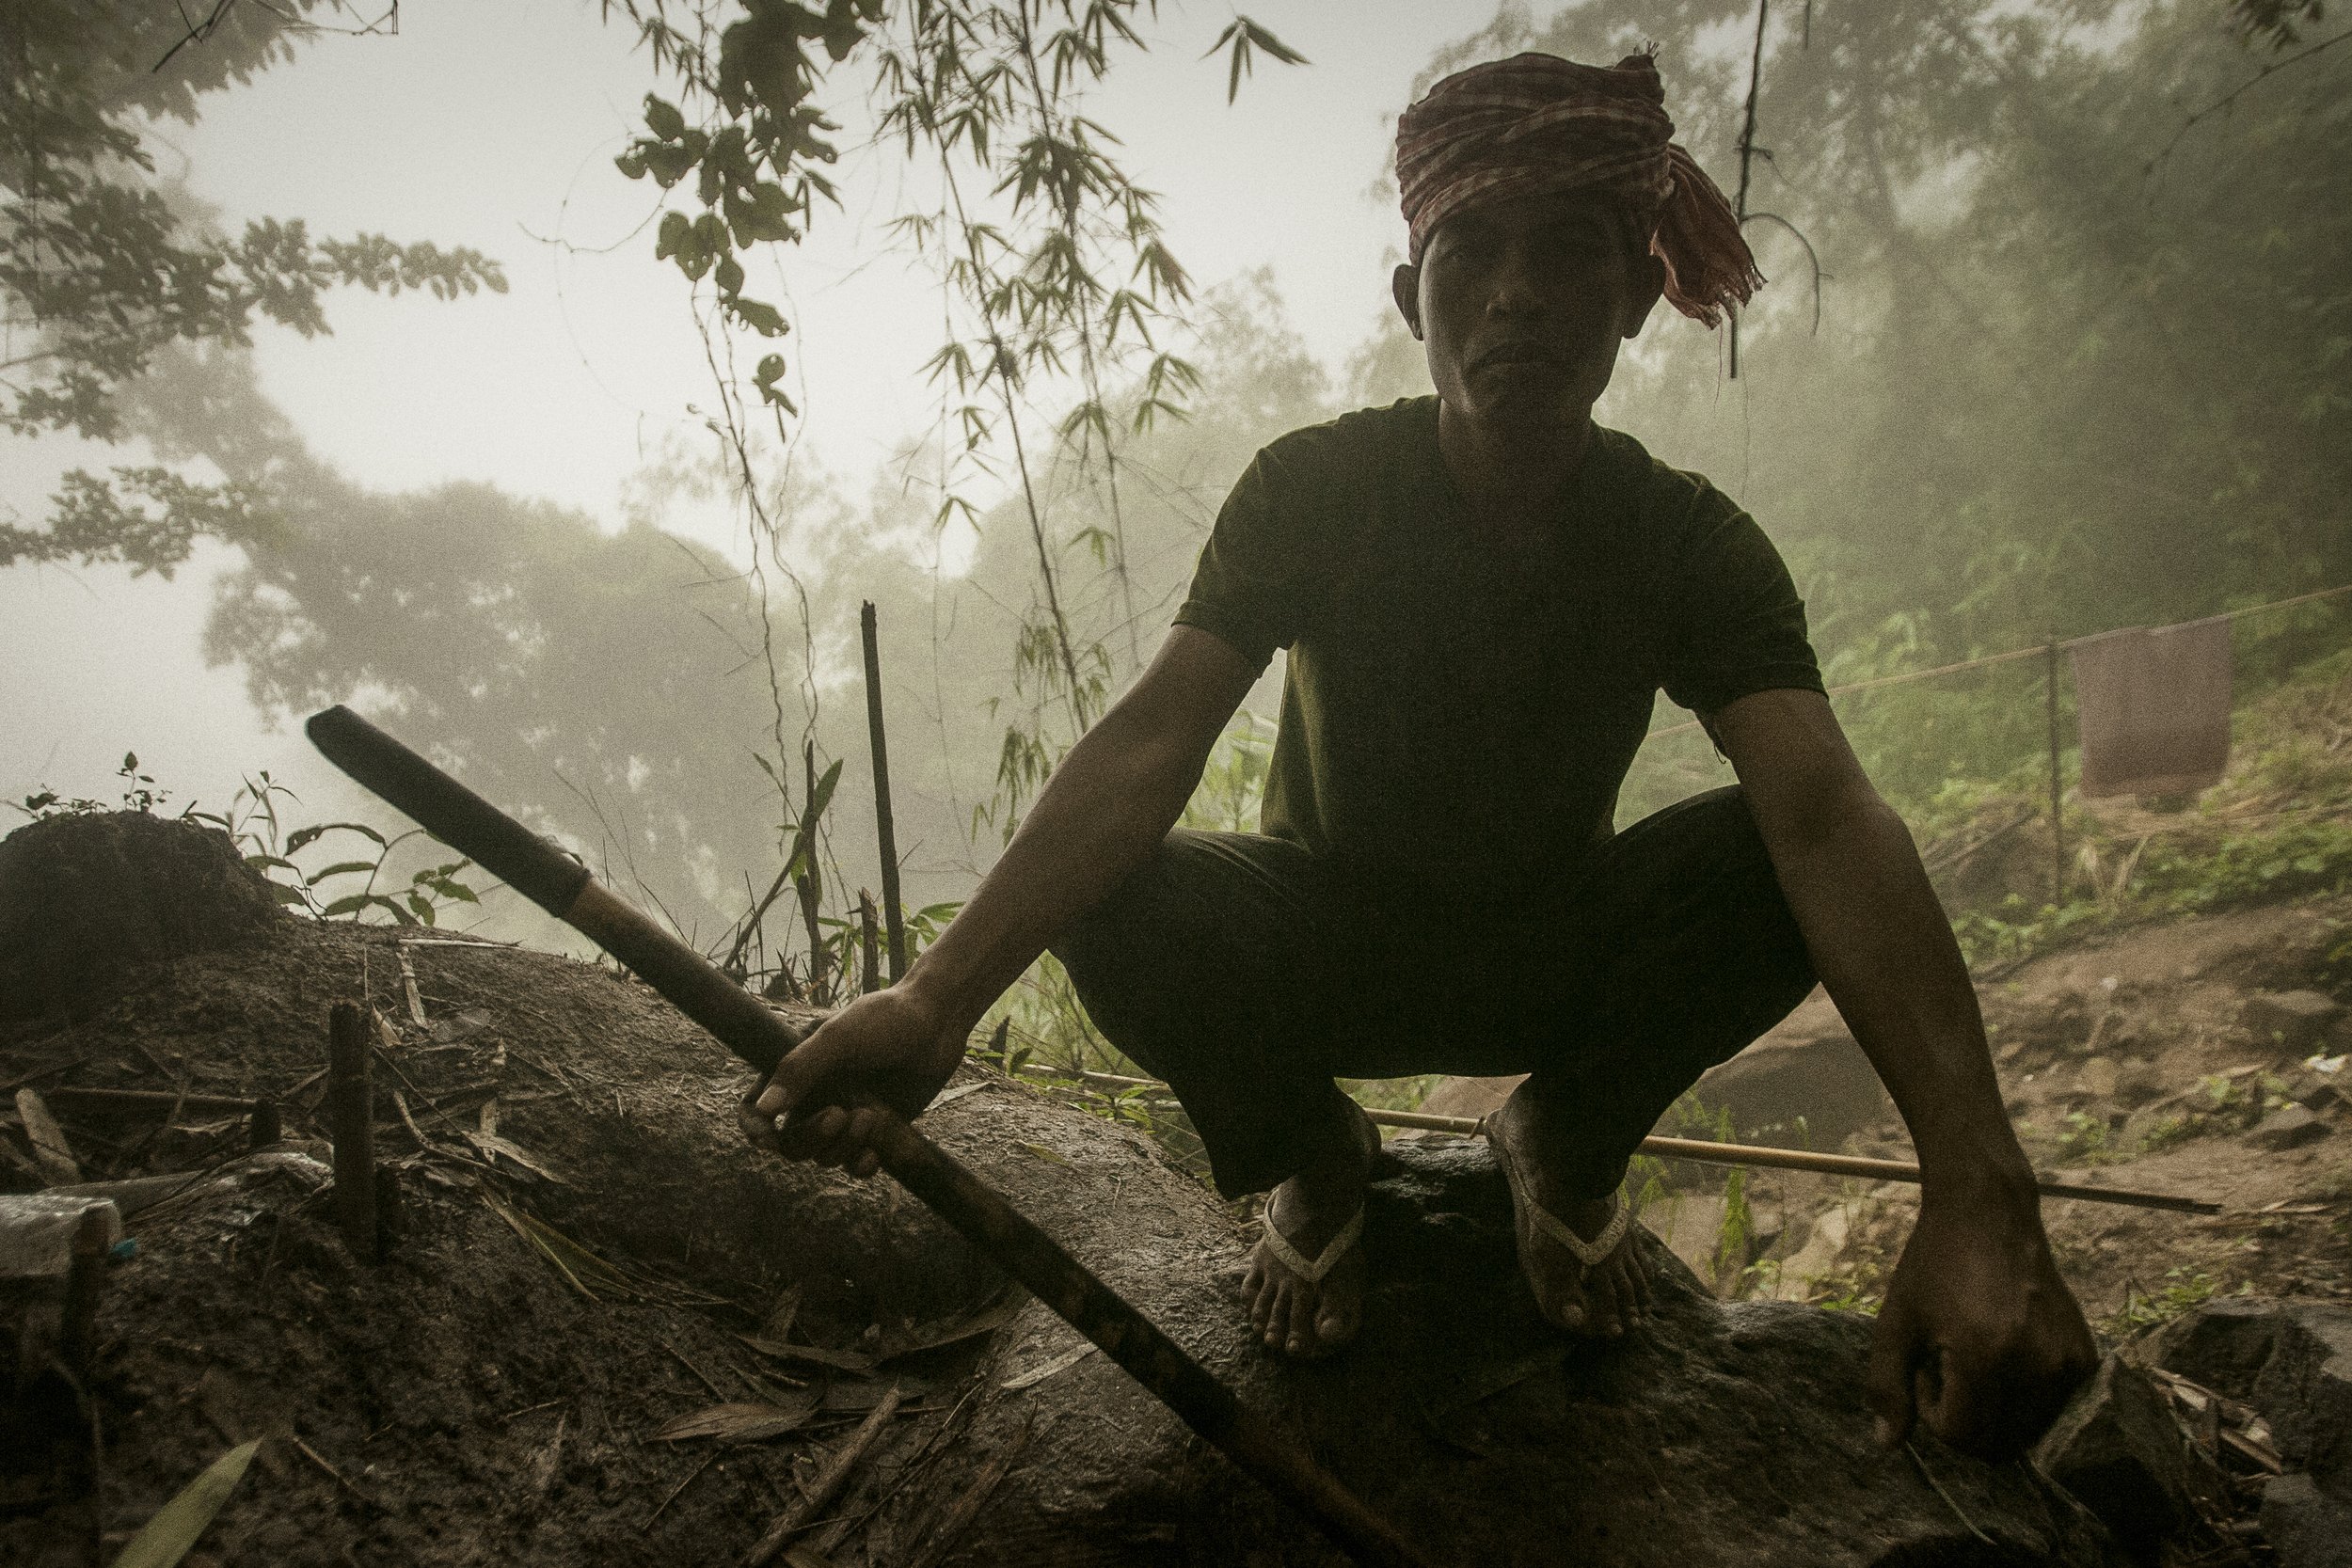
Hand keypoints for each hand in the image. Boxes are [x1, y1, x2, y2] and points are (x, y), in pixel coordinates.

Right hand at [736, 985, 966, 1178]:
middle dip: (812, 1138)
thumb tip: (764, 1109)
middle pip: (791, 1143)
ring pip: (824, 1156)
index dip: (755, 1129)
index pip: (756, 1108)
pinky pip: (855, 1164)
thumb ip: (800, 1069)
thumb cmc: (886, 1019)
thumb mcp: (839, 1038)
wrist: (938, 1022)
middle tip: (839, 1116)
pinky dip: (861, 1165)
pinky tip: (874, 1154)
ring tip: (870, 1116)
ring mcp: (845, 1115)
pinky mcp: (874, 1131)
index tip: (768, 1141)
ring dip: (843, 1147)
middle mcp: (816, 1096)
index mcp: (796, 1071)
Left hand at [1866, 1186, 2096, 1459]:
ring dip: (1995, 1410)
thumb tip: (1888, 1445)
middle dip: (1964, 1417)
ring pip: (2027, 1431)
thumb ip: (1886, 1384)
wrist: (1989, 1212)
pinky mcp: (2086, 1357)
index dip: (1932, 1412)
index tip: (1925, 1367)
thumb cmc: (1934, 1264)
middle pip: (1998, 1443)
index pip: (1963, 1436)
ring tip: (1974, 1356)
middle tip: (1947, 1362)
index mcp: (1985, 1356)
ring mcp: (2067, 1362)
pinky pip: (2053, 1408)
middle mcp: (2035, 1364)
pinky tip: (2005, 1352)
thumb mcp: (1896, 1321)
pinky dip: (2025, 1398)